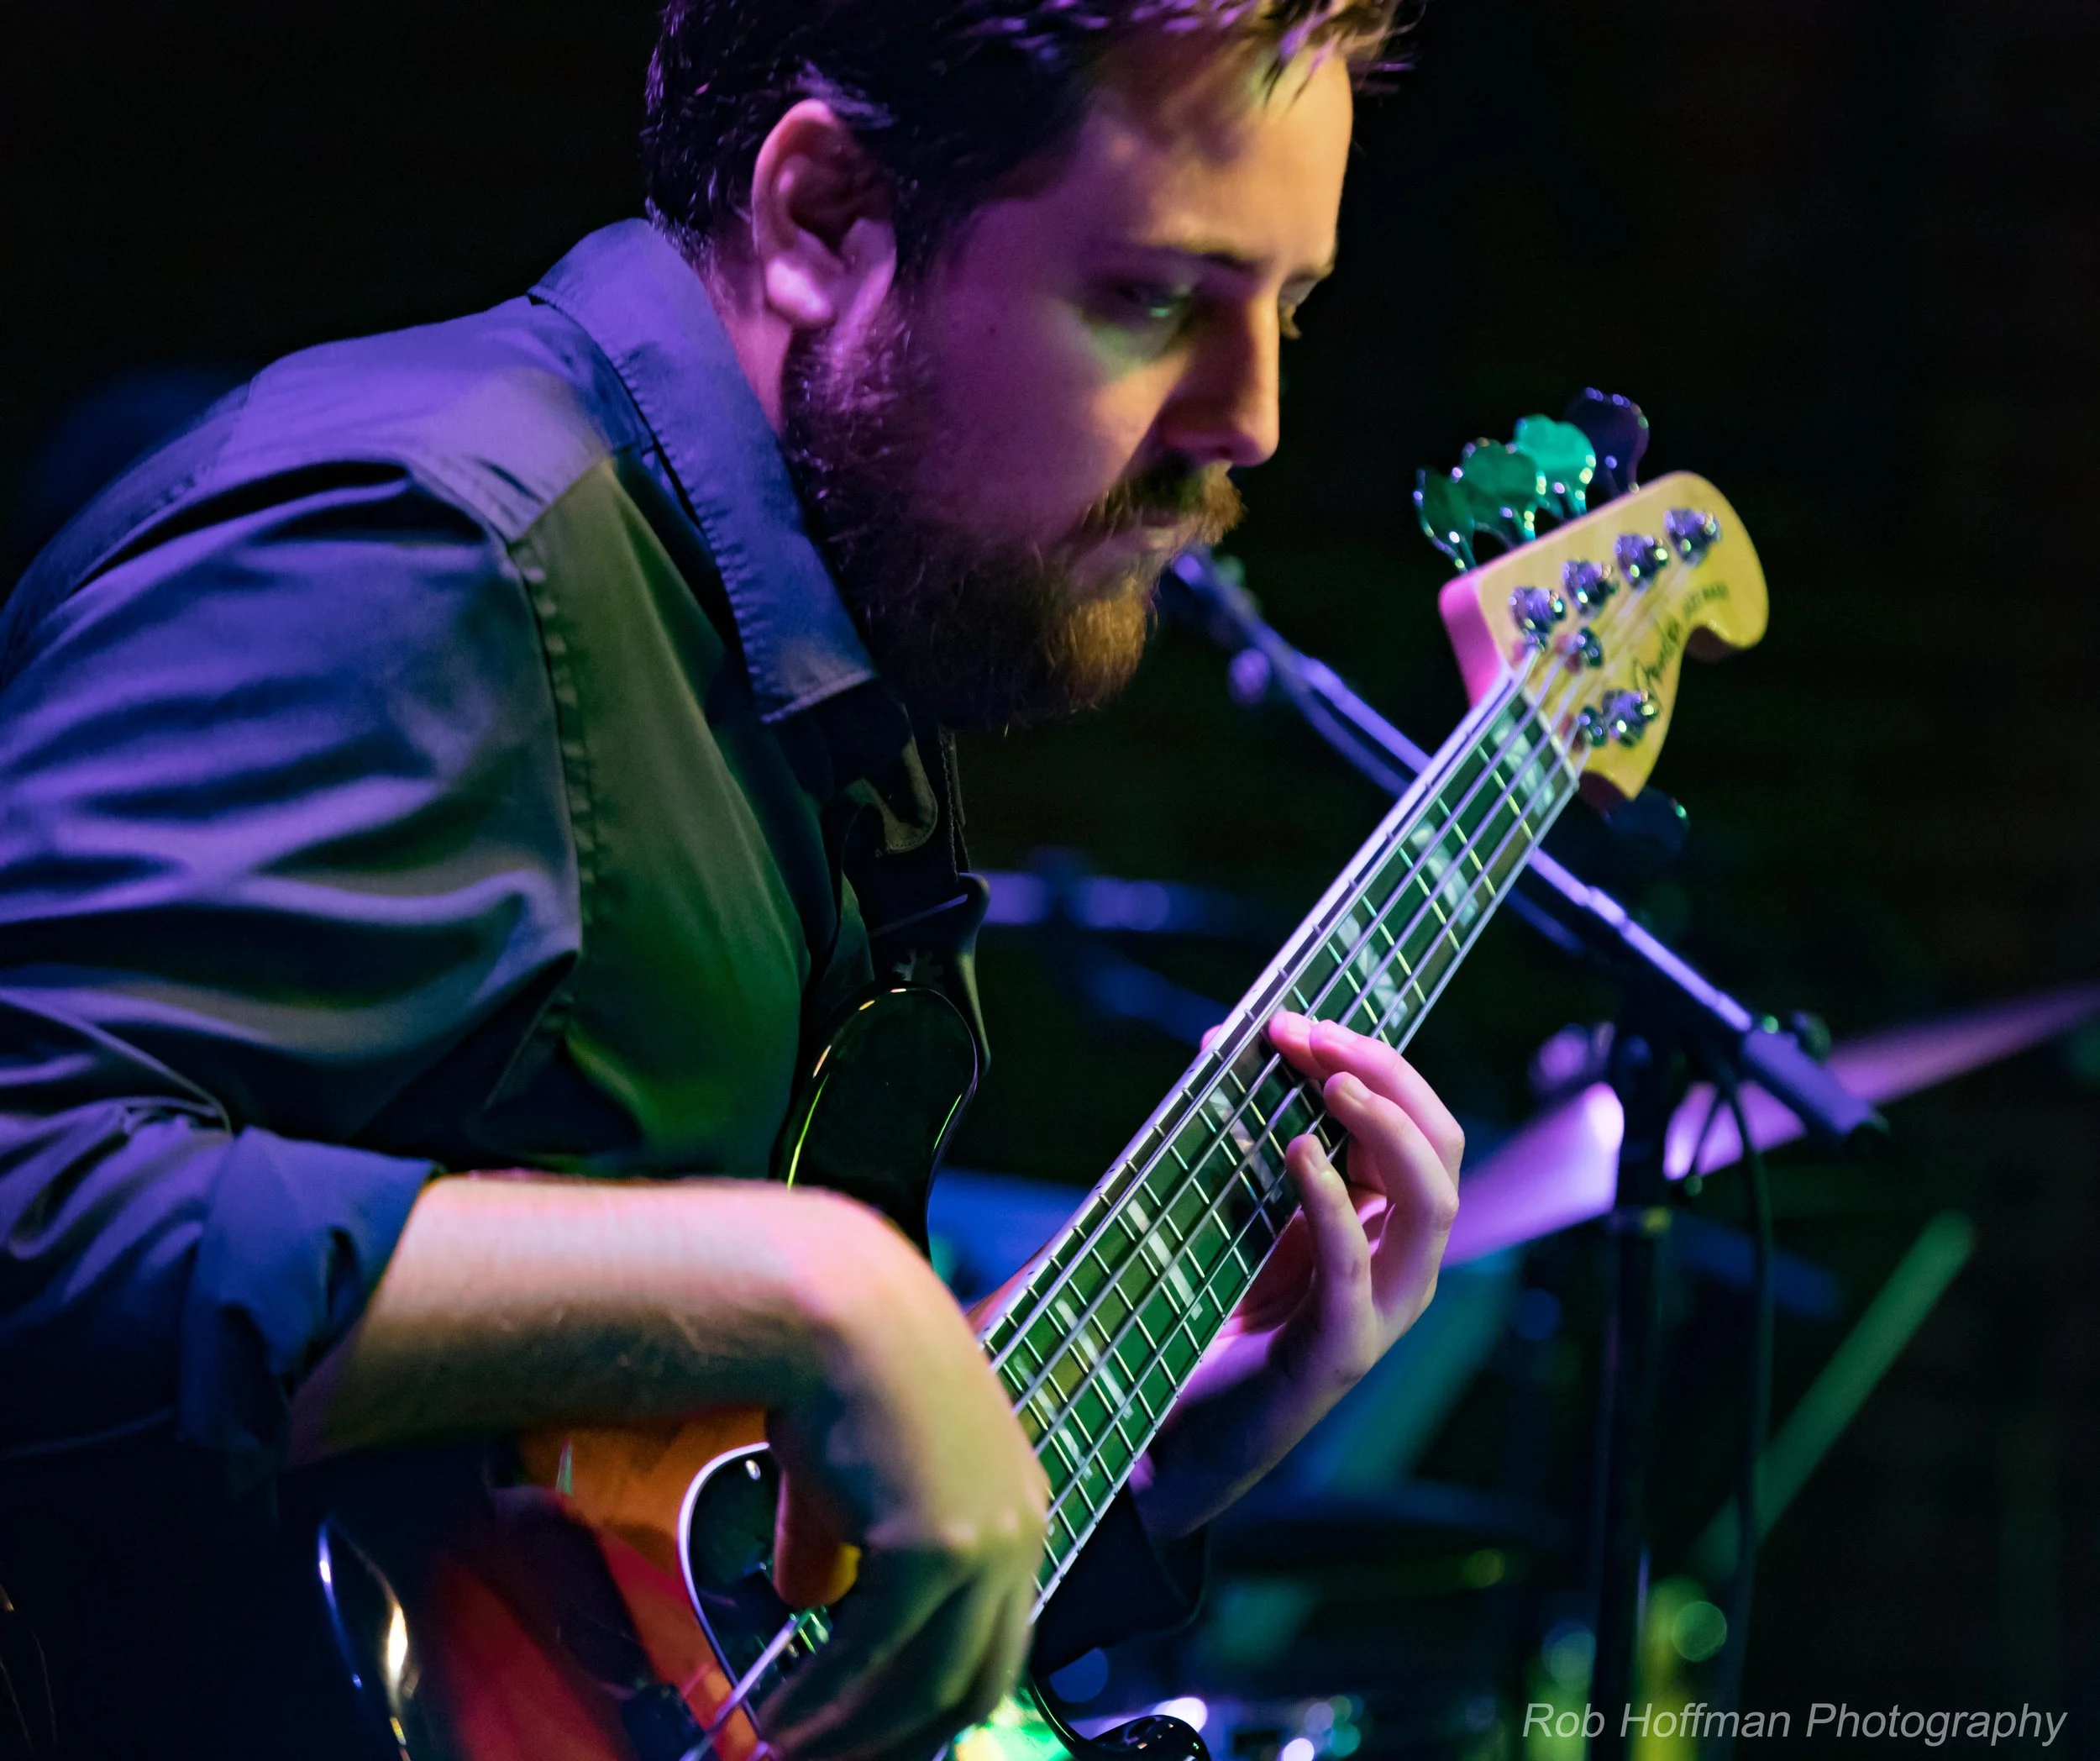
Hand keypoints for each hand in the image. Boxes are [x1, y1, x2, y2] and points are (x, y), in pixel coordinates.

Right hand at [762, 1204, 1047, 1760]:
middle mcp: (1019, 1531)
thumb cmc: (841, 1367)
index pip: (994, 1637)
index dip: (933, 1699)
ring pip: (927, 1686)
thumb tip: (809, 1599)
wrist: (835, 1310)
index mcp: (1015, 1506)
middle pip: (975, 1682)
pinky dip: (828, 1703)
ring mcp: (984, 1544)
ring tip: (788, 1751)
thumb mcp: (858, 1468)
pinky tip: (782, 1720)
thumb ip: (844, 1539)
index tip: (876, 1732)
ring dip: (854, 1734)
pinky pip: (877, 1659)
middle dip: (901, 1738)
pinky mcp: (933, 1551)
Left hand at [1129, 1011, 1461, 1540]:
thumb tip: (1223, 1039)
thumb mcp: (1234, 1211)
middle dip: (1387, 1075)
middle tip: (1313, 1036)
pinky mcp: (1339, 1353)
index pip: (1415, 1119)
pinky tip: (1298, 1156)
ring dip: (1388, 1129)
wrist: (1167, 1432)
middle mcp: (1400, 1261)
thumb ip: (1241, 1137)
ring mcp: (1380, 1310)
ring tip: (1331, 1082)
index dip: (1368, 1057)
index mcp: (1384, 1221)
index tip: (1293, 1017)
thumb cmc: (1205, 1315)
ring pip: (1434, 1204)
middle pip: (1442, 1147)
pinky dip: (1335, 1205)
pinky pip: (1358, 1270)